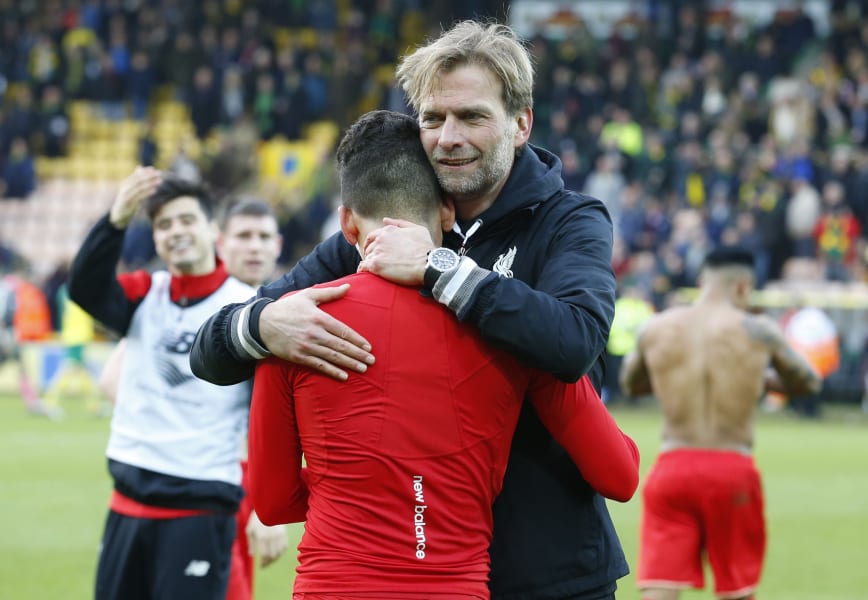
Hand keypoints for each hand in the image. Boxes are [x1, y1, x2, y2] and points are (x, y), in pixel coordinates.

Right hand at [109, 166, 161, 228]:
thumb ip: (135, 180)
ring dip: (150, 183)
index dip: (144, 172)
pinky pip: (139, 196)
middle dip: (149, 176)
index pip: (135, 175)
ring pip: (139, 187)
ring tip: (160, 181)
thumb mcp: (130, 190)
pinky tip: (155, 190)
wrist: (117, 215)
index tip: (153, 169)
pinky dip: (147, 192)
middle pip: (138, 180)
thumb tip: (139, 168)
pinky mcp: (128, 202)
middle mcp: (125, 188)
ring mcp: (126, 195)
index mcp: (125, 184)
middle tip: (159, 173)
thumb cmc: (126, 201)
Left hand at [245, 510, 287, 567]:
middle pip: (273, 555)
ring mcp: (279, 535)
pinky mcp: (284, 533)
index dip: (263, 563)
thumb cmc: (256, 520)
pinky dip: (281, 552)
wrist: (267, 507)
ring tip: (270, 560)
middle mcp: (272, 537)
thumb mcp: (250, 531)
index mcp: (262, 537)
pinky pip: (284, 546)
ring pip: (279, 552)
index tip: (261, 566)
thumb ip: (251, 544)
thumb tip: (252, 555)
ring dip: (275, 558)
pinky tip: (277, 553)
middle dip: (269, 562)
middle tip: (265, 565)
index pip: (265, 555)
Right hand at [259, 284, 373, 380]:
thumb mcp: (308, 296)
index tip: (369, 346)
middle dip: (358, 354)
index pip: (343, 331)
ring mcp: (306, 346)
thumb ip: (329, 293)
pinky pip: (319, 366)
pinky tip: (344, 376)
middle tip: (372, 360)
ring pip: (333, 357)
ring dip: (350, 364)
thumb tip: (349, 287)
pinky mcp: (298, 356)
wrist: (262, 323)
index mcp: (318, 318)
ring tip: (363, 368)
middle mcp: (314, 333)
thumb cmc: (287, 308)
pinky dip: (333, 372)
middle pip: (341, 346)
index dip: (357, 340)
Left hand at [358, 218, 434, 285]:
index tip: (375, 251)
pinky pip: (363, 267)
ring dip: (369, 263)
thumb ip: (400, 223)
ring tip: (375, 270)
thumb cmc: (426, 248)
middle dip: (371, 254)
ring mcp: (377, 252)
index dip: (372, 244)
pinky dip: (363, 270)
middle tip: (376, 262)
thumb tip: (385, 220)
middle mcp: (380, 239)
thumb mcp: (417, 229)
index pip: (372, 236)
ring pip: (366, 257)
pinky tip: (366, 274)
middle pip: (368, 247)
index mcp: (388, 231)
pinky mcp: (376, 265)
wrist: (428, 264)